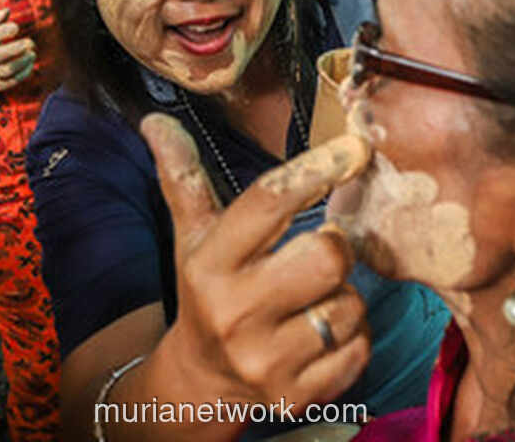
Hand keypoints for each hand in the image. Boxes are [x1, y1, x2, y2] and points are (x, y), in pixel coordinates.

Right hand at [0, 8, 35, 98]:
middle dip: (14, 49)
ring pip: (5, 70)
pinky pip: (11, 81)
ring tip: (32, 53)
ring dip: (21, 62)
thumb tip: (6, 10)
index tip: (16, 27)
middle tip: (30, 42)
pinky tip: (31, 63)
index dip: (1, 32)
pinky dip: (23, 73)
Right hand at [142, 115, 372, 415]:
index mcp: (210, 261)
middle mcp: (234, 311)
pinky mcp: (296, 396)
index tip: (353, 148)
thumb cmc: (207, 289)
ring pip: (350, 304)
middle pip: (326, 257)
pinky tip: (321, 332)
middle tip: (322, 248)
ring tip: (315, 296)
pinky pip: (359, 348)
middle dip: (335, 247)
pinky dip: (353, 337)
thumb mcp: (192, 234)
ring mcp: (265, 359)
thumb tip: (155, 118)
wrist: (202, 379)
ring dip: (345, 295)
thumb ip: (182, 175)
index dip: (316, 169)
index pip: (269, 202)